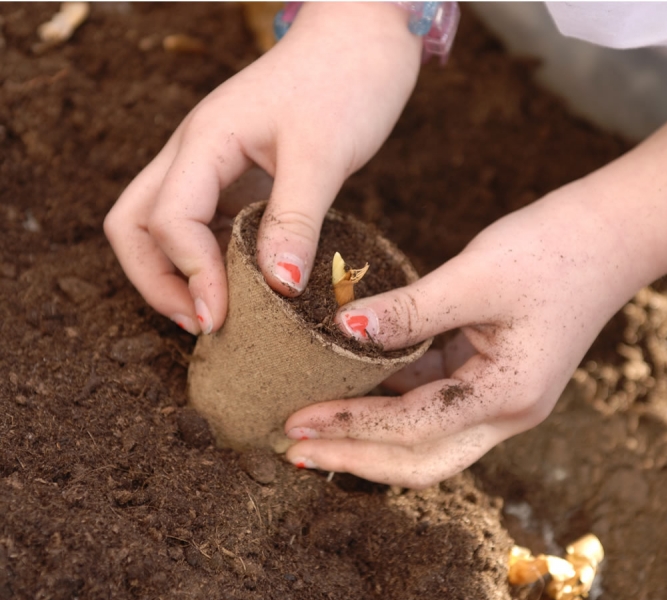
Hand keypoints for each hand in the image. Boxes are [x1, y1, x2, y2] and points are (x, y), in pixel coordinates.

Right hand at [104, 3, 420, 333]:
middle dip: (156, 281)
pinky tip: (241, 286)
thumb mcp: (323, 155)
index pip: (167, 219)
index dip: (188, 275)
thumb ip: (296, 222)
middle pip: (134, 224)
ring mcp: (211, 164)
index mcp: (206, 140)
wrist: (361, 39)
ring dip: (178, 274)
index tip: (220, 317)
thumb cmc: (344, 82)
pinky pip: (202, 223)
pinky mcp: (236, 175)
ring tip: (217, 314)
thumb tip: (278, 288)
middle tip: (202, 322)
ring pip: (161, 226)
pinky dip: (210, 260)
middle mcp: (194, 152)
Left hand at [284, 183, 641, 487]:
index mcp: (507, 396)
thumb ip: (408, 311)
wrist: (610, 236)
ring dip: (370, 435)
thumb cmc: (551, 251)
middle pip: (421, 461)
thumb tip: (341, 331)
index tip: (297, 423)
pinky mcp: (490, 376)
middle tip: (295, 450)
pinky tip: (352, 388)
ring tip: (313, 427)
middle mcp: (506, 412)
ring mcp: (499, 397)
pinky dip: (390, 401)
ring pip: (425, 438)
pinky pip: (433, 401)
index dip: (351, 427)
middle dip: (357, 459)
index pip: (413, 428)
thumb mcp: (475, 276)